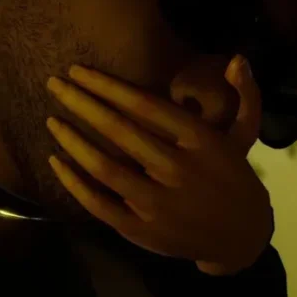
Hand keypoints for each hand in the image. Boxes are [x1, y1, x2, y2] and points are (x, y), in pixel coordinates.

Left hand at [44, 57, 272, 275]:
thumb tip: (236, 58)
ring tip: (52, 120)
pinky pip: (98, 203)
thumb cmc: (234, 177)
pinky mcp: (141, 229)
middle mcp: (178, 169)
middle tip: (53, 84)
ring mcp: (158, 202)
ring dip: (73, 140)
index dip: (106, 85)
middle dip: (80, 103)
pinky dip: (73, 182)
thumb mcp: (245, 135)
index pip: (143, 104)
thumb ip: (244, 95)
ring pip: (105, 167)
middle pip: (119, 130)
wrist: (240, 238)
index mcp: (201, 140)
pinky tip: (56, 161)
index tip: (77, 70)